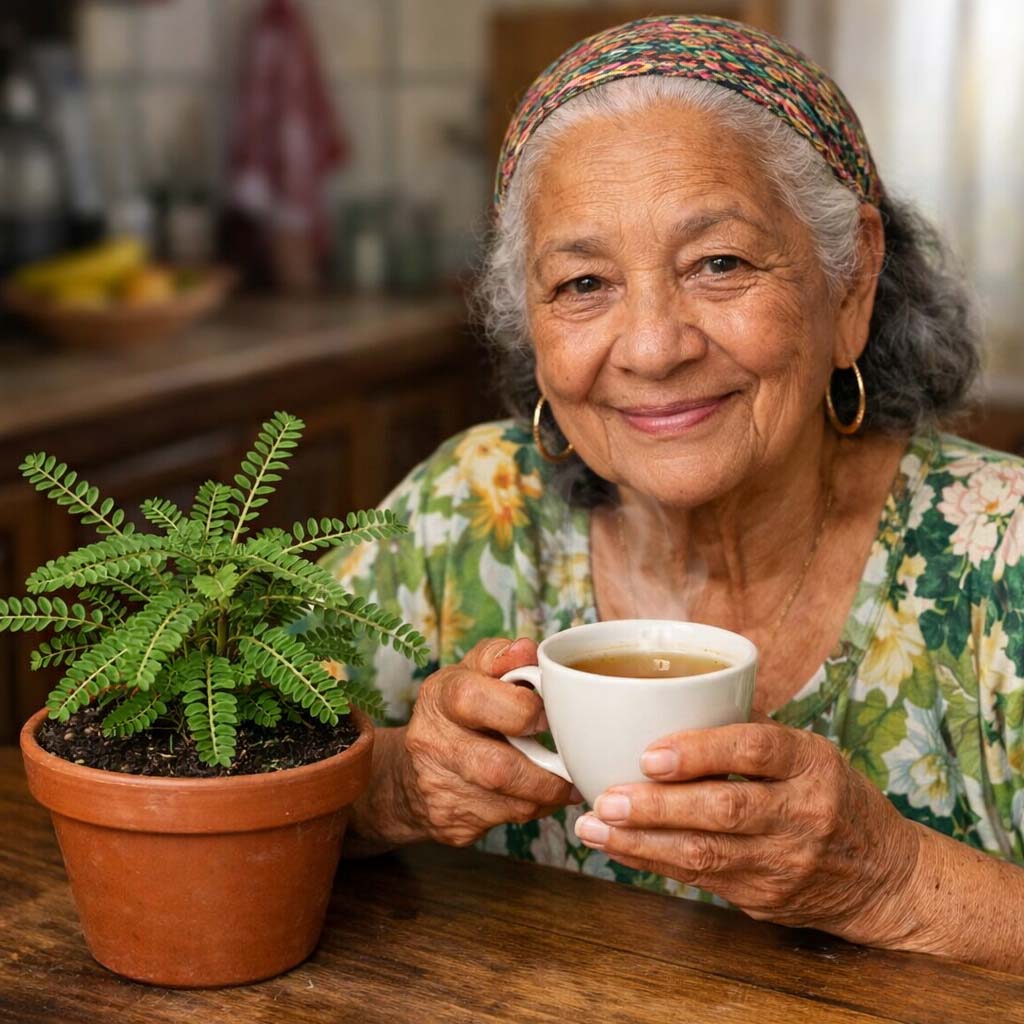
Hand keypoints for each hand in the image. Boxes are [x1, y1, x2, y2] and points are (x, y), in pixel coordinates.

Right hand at [399, 637, 577, 846]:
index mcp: (439, 696)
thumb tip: (527, 650)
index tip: (548, 717)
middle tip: (570, 762)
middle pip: (496, 767)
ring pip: (510, 802)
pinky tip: (540, 795)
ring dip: (547, 793)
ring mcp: (438, 787)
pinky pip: (508, 820)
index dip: (521, 710)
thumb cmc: (459, 712)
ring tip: (565, 780)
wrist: (412, 773)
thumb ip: (502, 658)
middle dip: (544, 771)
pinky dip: (535, 808)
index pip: (474, 699)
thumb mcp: (472, 673)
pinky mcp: (451, 824)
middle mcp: (432, 743)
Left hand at [575, 722, 921, 943]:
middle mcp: (803, 812)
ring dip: (641, 840)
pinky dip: (655, 862)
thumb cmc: (830, 796)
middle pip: (724, 808)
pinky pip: (702, 879)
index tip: (649, 753)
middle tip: (605, 797)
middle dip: (656, 806)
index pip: (755, 748)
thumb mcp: (807, 753)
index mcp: (811, 761)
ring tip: (594, 826)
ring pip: (706, 853)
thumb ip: (746, 737)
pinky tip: (619, 849)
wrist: (886, 876)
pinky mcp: (766, 898)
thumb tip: (660, 708)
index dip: (700, 750)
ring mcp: (785, 861)